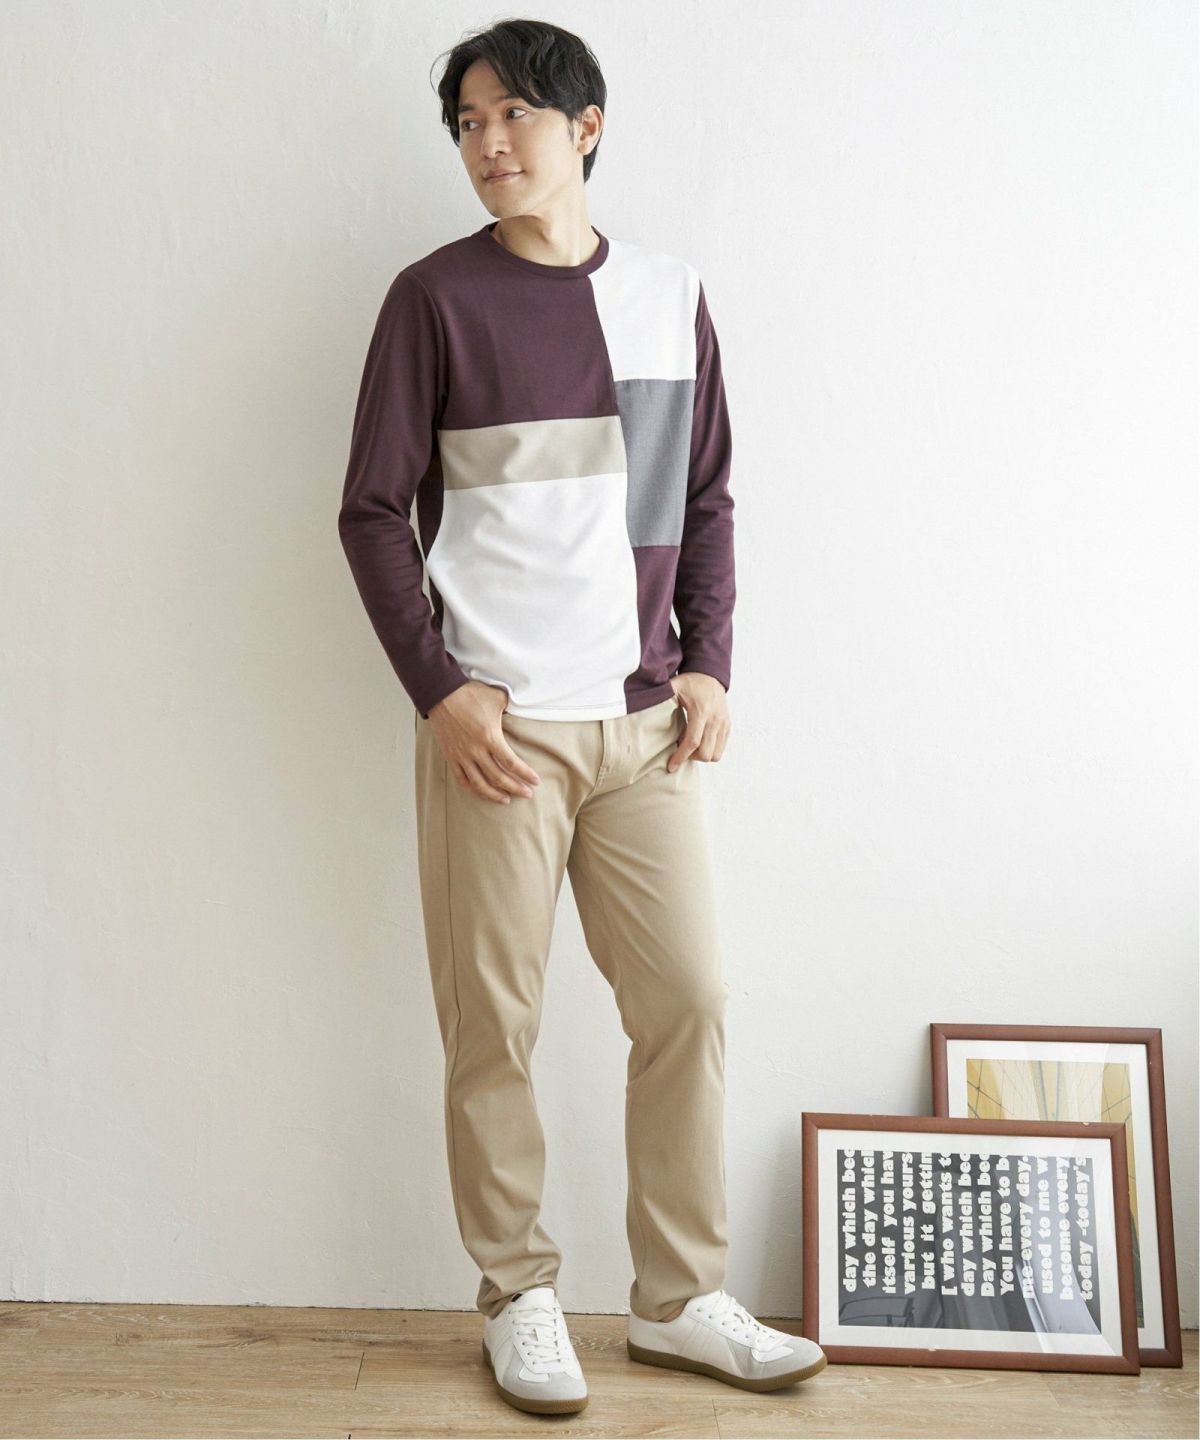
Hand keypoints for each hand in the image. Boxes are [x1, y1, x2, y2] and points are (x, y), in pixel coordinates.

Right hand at [428, 681, 540, 803]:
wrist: (440, 694)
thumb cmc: (470, 694)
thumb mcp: (497, 698)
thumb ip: (511, 707)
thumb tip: (520, 710)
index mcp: (490, 737)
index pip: (511, 763)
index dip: (525, 774)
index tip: (535, 781)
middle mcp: (476, 751)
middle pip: (499, 777)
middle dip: (515, 788)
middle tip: (527, 794)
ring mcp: (462, 755)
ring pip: (480, 783)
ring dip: (494, 794)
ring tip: (506, 800)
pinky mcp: (451, 756)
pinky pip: (461, 778)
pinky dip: (472, 787)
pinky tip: (481, 790)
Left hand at [667, 672, 729, 770]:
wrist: (710, 674)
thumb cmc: (689, 682)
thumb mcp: (673, 686)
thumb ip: (659, 697)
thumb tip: (639, 707)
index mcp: (701, 711)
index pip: (692, 742)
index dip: (681, 757)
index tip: (671, 766)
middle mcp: (715, 719)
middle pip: (706, 753)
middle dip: (691, 758)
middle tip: (680, 751)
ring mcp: (723, 723)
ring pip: (715, 754)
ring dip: (701, 756)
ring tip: (689, 746)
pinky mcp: (727, 726)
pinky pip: (721, 748)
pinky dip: (709, 750)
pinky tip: (698, 742)